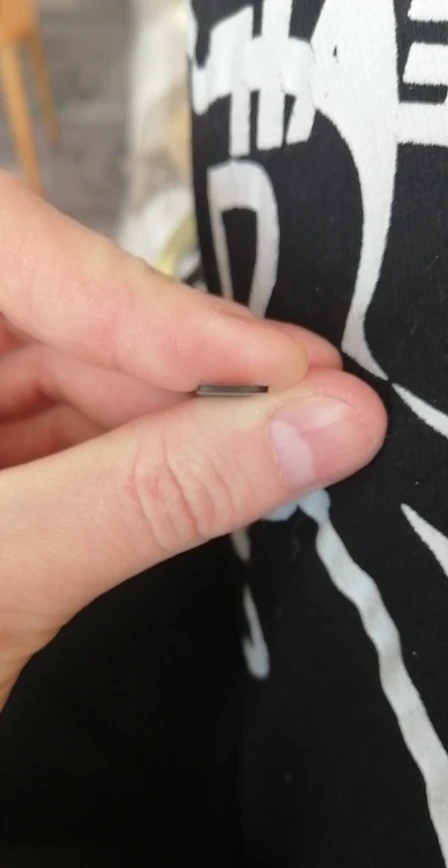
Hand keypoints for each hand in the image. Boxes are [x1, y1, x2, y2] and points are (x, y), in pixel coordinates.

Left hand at [0, 173, 386, 708]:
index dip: (140, 301)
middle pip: (50, 305)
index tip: (268, 359)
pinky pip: (64, 420)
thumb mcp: (4, 581)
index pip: (3, 249)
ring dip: (171, 406)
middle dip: (175, 357)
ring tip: (269, 434)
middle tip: (300, 391)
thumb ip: (155, 495)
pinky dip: (138, 446)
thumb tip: (319, 426)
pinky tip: (202, 463)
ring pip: (68, 363)